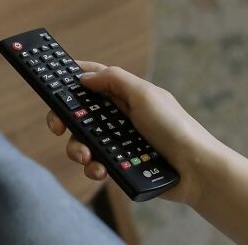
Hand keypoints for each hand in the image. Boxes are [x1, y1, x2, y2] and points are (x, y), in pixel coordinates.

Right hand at [46, 61, 223, 204]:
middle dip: (65, 119)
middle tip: (58, 127)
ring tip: (85, 157)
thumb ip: (113, 80)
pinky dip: (93, 167)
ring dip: (77, 148)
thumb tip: (84, 77)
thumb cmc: (175, 128)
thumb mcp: (144, 94)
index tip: (51, 80)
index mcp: (125, 94)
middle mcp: (119, 115)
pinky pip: (95, 163)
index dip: (71, 78)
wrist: (196, 170)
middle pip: (80, 112)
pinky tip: (100, 170)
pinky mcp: (119, 163)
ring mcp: (118, 140)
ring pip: (83, 140)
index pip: (92, 79)